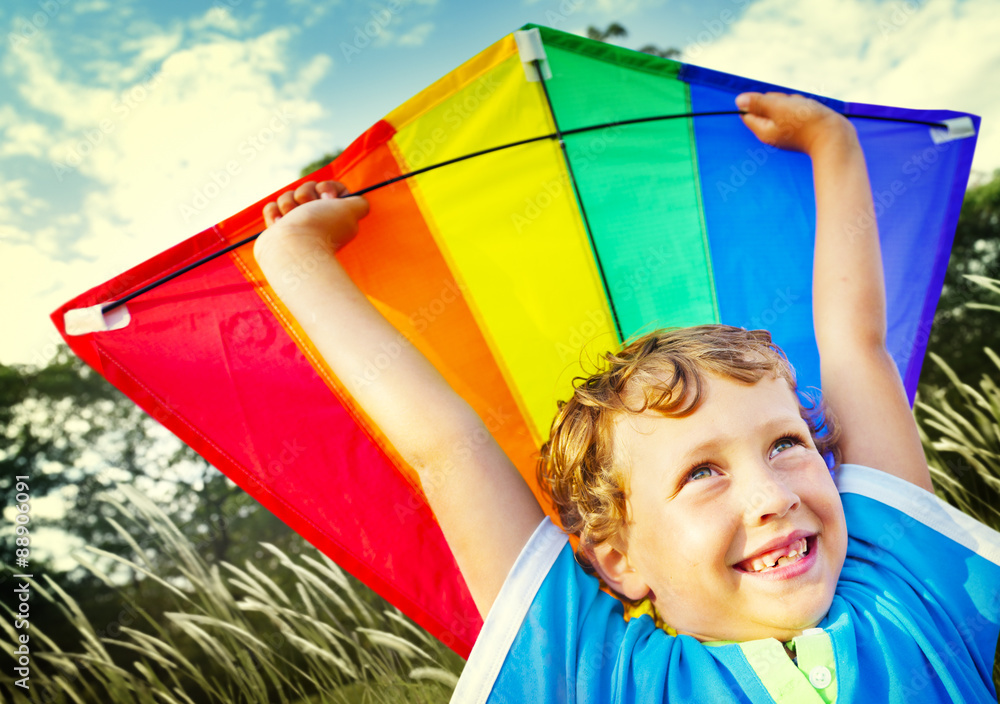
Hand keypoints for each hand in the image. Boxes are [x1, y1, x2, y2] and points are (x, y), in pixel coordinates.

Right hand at [257, 180, 368, 257]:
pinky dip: (274, 214)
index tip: (327, 198)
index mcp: (333, 215)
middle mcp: (315, 220)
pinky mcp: (277, 229)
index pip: (329, 188)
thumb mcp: (351, 211)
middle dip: (305, 194)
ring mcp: (295, 224)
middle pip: (306, 188)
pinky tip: (280, 224)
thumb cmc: (321, 227)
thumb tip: (356, 200)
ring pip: (287, 196)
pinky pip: (272, 207)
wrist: (292, 248)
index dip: (327, 188)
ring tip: (292, 219)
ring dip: (288, 204)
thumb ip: (359, 203)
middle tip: (309, 210)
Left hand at [736, 92, 853, 156]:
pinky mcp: (800, 127)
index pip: (749, 112)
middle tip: (792, 108)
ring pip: (784, 106)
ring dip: (794, 102)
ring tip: (805, 111)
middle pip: (767, 106)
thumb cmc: (807, 122)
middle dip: (780, 100)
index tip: (774, 104)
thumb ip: (758, 103)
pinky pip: (797, 110)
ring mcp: (787, 130)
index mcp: (763, 131)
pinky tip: (812, 112)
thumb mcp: (778, 107)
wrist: (836, 137)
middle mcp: (773, 133)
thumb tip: (739, 101)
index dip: (760, 102)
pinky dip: (803, 107)